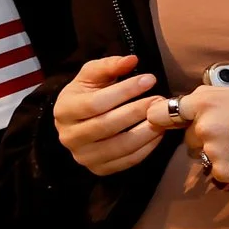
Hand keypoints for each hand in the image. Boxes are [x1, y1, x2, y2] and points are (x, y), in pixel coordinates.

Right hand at [53, 55, 166, 176]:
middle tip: (161, 99)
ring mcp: (83, 156)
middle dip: (138, 111)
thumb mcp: (92, 75)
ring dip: (147, 131)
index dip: (125, 91)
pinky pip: (127, 161)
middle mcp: (69, 136)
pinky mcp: (99, 169)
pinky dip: (147, 148)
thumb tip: (132, 59)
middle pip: (107, 125)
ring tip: (163, 117)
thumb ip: (109, 65)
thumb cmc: (88, 94)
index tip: (150, 79)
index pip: (96, 103)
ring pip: (119, 146)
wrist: (78, 123)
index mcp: (64, 110)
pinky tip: (160, 133)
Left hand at [167, 84, 228, 187]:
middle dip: (204, 138)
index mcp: (204, 102)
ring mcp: (213, 152)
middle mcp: (203, 127)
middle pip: (189, 137)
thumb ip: (209, 100)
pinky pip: (220, 171)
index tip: (167, 120)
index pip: (160, 112)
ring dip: (220, 153)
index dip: (163, 117)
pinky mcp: (225, 172)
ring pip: (205, 155)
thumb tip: (188, 106)